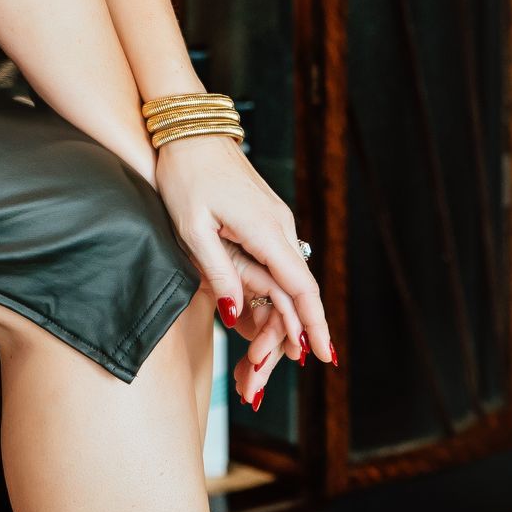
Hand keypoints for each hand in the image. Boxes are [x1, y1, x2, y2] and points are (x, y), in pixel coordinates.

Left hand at [151, 133, 332, 399]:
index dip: (314, 326)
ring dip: (273, 324)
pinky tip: (250, 322)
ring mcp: (275, 223)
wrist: (189, 128)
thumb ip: (217, 271)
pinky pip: (274, 266)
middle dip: (284, 341)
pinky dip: (268, 298)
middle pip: (295, 294)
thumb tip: (232, 313)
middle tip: (255, 383)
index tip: (325, 358)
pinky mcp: (264, 219)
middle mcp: (280, 228)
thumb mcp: (192, 227)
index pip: (301, 288)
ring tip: (248, 367)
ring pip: (285, 283)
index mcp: (267, 231)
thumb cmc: (186, 173)